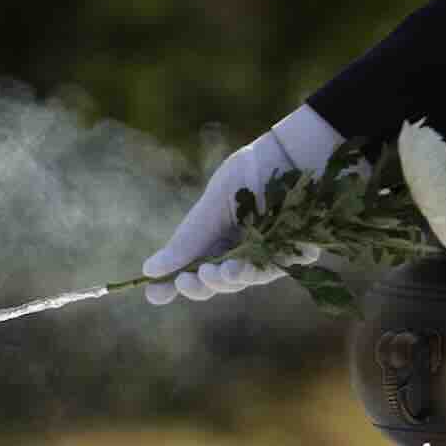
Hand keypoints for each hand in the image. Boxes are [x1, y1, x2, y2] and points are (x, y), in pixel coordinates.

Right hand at [142, 134, 319, 304]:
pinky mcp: (292, 256)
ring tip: (206, 275)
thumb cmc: (253, 170)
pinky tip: (231, 271)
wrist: (295, 152)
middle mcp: (241, 248)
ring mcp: (266, 254)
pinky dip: (247, 274)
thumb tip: (149, 271)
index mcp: (219, 234)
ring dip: (220, 282)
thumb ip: (187, 239)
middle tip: (182, 283)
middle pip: (215, 281)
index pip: (194, 267)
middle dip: (197, 286)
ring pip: (238, 281)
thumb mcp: (213, 204)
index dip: (174, 283)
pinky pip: (266, 273)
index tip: (152, 294)